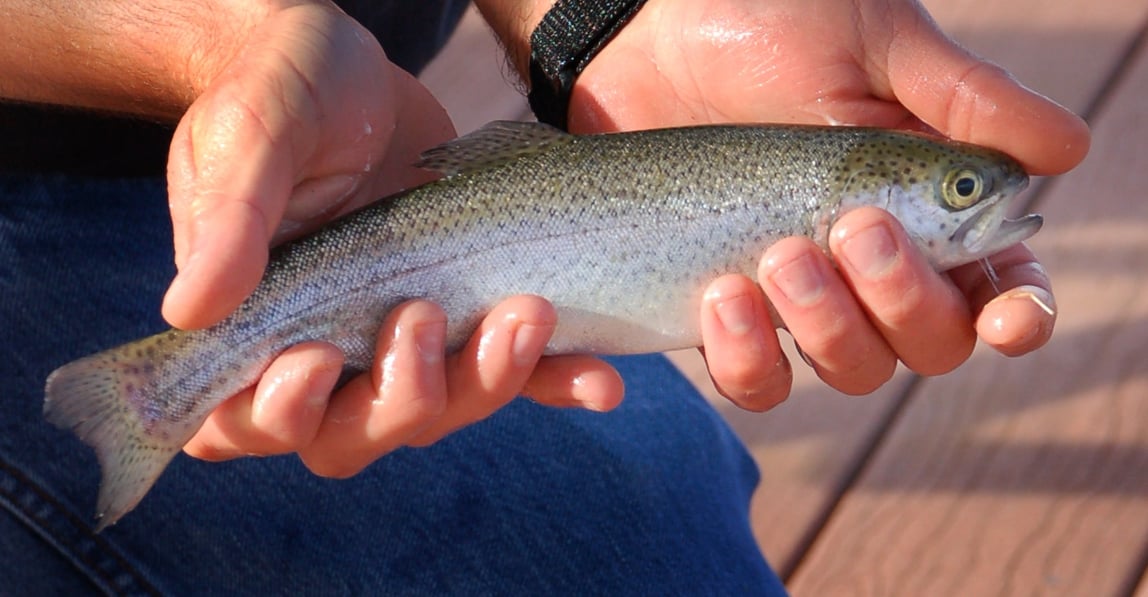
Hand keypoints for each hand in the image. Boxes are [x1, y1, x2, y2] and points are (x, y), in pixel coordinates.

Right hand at [169, 3, 623, 474]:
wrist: (354, 63)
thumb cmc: (281, 87)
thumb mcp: (253, 131)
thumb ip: (230, 216)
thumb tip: (193, 311)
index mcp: (255, 323)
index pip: (246, 419)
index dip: (278, 416)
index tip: (311, 359)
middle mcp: (329, 347)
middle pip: (353, 435)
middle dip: (397, 398)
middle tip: (422, 318)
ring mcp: (404, 338)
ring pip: (439, 411)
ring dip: (483, 383)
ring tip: (521, 313)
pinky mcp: (471, 312)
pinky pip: (516, 372)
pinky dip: (556, 381)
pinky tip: (599, 381)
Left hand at [567, 0, 1087, 407]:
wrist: (647, 34)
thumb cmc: (770, 23)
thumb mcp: (875, 45)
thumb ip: (963, 100)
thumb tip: (1068, 152)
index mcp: (930, 201)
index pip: (997, 282)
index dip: (1016, 316)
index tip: (1004, 321)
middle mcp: (874, 261)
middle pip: (928, 342)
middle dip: (902, 300)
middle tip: (852, 225)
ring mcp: (798, 292)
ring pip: (849, 369)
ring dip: (826, 329)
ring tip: (778, 255)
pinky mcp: (724, 308)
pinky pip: (754, 379)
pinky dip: (748, 357)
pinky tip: (723, 295)